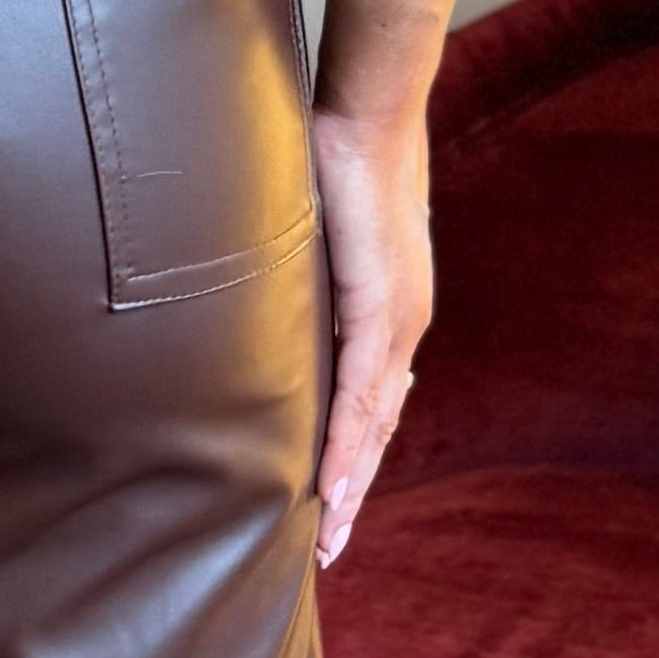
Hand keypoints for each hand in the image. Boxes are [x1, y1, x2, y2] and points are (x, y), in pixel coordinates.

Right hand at [308, 96, 431, 568]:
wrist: (369, 110)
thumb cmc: (336, 158)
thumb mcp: (315, 232)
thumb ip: (297, 270)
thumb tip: (254, 288)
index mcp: (390, 310)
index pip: (374, 400)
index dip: (354, 455)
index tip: (331, 504)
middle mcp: (404, 326)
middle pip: (380, 427)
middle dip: (353, 490)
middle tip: (328, 547)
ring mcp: (398, 320)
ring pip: (376, 422)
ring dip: (351, 482)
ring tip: (327, 534)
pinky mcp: (381, 307)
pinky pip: (363, 392)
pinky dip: (349, 442)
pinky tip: (332, 481)